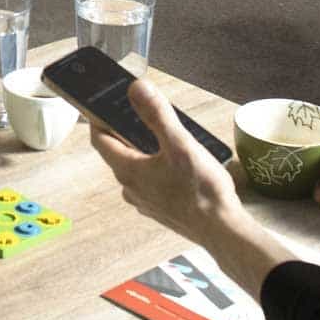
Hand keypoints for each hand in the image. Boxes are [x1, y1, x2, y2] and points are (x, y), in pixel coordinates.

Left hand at [93, 78, 243, 241]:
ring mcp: (144, 201)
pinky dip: (156, 168)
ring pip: (135, 168)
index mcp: (128, 171)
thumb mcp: (180, 144)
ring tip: (164, 136)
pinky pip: (150, 182)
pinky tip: (177, 163)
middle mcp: (130, 188)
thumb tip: (136, 88)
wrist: (221, 231)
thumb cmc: (201, 190)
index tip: (102, 104)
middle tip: (140, 114)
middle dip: (125, 132)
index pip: (100, 139)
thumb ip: (157, 115)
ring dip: (143, 151)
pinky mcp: (160, 210)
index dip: (98, 119)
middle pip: (118, 153)